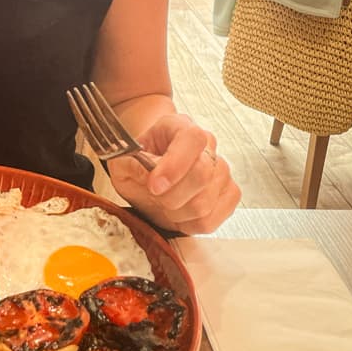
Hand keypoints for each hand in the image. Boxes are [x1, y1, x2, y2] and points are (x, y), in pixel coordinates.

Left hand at [106, 113, 239, 234]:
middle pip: (202, 175)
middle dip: (171, 195)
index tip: (154, 185)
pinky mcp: (228, 195)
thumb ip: (133, 165)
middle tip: (154, 195)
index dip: (175, 165)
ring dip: (178, 212)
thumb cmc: (137, 162)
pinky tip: (179, 213)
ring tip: (165, 203)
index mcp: (180, 126)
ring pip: (206, 202)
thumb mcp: (123, 161)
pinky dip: (190, 224)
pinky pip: (213, 219)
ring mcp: (221, 171)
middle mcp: (208, 145)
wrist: (147, 172)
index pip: (192, 139)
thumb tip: (151, 177)